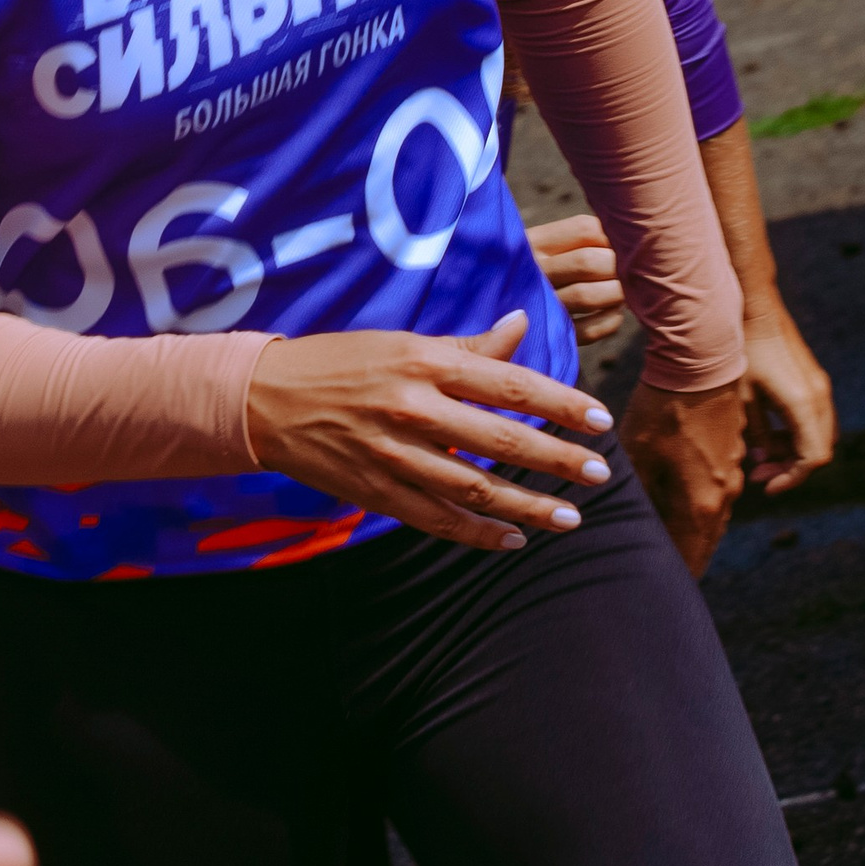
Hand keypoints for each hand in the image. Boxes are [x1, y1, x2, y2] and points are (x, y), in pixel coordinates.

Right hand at [245, 310, 614, 552]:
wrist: (264, 399)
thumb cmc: (340, 361)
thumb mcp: (403, 340)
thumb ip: (467, 344)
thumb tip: (521, 325)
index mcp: (424, 361)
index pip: (511, 385)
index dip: (562, 404)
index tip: (599, 419)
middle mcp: (414, 408)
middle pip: (503, 440)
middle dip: (558, 460)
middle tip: (600, 474)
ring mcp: (394, 454)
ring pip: (476, 487)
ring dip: (529, 506)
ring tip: (571, 517)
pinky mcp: (376, 490)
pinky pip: (437, 518)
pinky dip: (478, 534)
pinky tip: (512, 540)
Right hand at [528, 208, 625, 343]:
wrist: (492, 308)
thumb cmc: (536, 270)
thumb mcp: (544, 245)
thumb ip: (580, 238)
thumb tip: (633, 240)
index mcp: (533, 242)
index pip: (585, 229)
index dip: (614, 237)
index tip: (622, 246)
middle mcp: (532, 271)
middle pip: (588, 262)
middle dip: (619, 267)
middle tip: (629, 272)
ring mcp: (539, 305)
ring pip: (587, 296)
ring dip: (617, 294)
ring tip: (622, 291)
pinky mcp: (549, 335)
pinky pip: (588, 330)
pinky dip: (610, 321)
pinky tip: (612, 313)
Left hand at [618, 376, 744, 573]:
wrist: (702, 360)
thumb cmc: (663, 407)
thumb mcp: (636, 453)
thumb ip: (632, 493)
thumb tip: (618, 522)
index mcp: (702, 503)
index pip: (690, 556)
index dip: (674, 576)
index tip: (657, 595)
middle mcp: (724, 495)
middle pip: (704, 541)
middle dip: (685, 561)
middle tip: (661, 581)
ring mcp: (731, 472)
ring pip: (712, 517)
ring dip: (693, 534)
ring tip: (670, 549)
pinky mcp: (731, 452)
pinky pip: (716, 493)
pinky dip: (699, 508)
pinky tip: (680, 505)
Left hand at [740, 291, 835, 496]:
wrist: (753, 307)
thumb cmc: (740, 350)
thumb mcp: (739, 398)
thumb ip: (755, 433)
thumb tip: (764, 459)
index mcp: (803, 404)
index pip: (812, 458)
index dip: (791, 478)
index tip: (765, 484)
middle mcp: (820, 397)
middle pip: (820, 451)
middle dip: (792, 468)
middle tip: (758, 473)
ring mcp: (820, 388)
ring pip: (821, 436)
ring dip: (796, 452)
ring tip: (761, 455)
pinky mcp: (814, 381)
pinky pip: (815, 420)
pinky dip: (798, 435)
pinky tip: (768, 433)